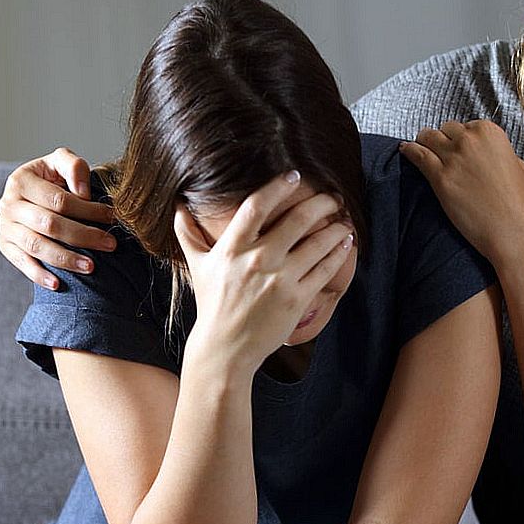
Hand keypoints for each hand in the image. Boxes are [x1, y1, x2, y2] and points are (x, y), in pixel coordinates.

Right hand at [0, 147, 116, 289]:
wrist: (30, 192)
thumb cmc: (53, 177)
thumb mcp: (61, 162)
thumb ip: (74, 167)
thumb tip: (83, 193)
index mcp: (21, 180)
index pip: (59, 200)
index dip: (88, 209)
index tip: (111, 217)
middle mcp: (8, 204)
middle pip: (50, 225)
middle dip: (84, 236)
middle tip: (110, 244)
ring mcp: (5, 227)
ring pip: (37, 246)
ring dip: (66, 259)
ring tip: (91, 266)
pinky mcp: (5, 246)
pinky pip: (22, 263)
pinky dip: (39, 275)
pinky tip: (58, 284)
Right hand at [173, 172, 355, 373]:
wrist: (226, 348)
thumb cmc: (212, 304)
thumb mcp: (197, 267)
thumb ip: (188, 235)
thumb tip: (178, 207)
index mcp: (232, 248)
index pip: (257, 205)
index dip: (278, 186)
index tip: (294, 175)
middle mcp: (257, 260)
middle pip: (297, 219)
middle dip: (321, 203)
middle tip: (332, 198)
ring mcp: (280, 280)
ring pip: (317, 243)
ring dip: (336, 228)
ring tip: (345, 220)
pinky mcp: (297, 299)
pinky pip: (324, 270)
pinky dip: (338, 253)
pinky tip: (345, 243)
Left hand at [400, 120, 523, 266]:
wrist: (512, 230)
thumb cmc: (519, 203)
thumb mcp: (517, 166)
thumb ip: (499, 153)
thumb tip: (488, 154)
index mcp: (490, 132)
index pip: (466, 126)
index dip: (461, 137)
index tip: (458, 146)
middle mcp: (470, 139)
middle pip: (445, 129)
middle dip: (443, 139)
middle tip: (439, 149)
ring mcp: (453, 157)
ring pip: (427, 137)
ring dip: (423, 141)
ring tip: (419, 145)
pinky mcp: (439, 177)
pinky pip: (417, 155)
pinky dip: (409, 151)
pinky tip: (405, 150)